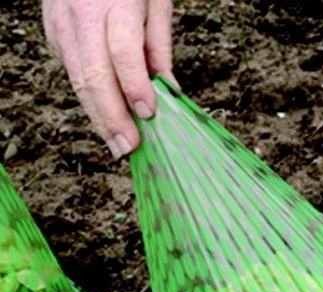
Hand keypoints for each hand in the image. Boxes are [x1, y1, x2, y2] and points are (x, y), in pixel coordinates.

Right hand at [42, 0, 174, 158]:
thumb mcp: (156, 0)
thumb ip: (160, 45)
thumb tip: (169, 91)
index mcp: (115, 3)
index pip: (123, 53)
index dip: (135, 87)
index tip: (149, 114)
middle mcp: (82, 15)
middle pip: (94, 76)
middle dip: (113, 118)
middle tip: (129, 147)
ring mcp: (62, 24)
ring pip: (77, 82)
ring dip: (98, 119)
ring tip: (117, 145)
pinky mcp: (53, 33)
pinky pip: (71, 73)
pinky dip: (89, 99)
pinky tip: (106, 118)